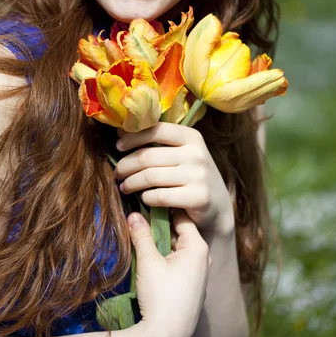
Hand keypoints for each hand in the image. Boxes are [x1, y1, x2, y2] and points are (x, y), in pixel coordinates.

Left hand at [114, 122, 233, 234]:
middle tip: (117, 173)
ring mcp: (199, 175)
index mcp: (192, 136)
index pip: (156, 130)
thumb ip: (159, 143)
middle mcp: (197, 153)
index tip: (118, 146)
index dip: (133, 137)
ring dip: (131, 183)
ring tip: (124, 186)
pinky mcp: (198, 197)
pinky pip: (160, 196)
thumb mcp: (183, 153)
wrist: (218, 206)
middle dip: (126, 165)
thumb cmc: (191, 176)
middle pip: (148, 156)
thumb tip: (121, 132)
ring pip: (151, 176)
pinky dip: (146, 197)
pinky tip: (143, 198)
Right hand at [127, 208, 210, 336]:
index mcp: (198, 247)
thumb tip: (133, 214)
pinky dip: (168, 255)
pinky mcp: (193, 285)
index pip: (181, 216)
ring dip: (163, 241)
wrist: (167, 335)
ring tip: (144, 233)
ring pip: (179, 247)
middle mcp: (204, 257)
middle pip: (180, 231)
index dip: (164, 207)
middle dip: (161, 224)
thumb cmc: (161, 297)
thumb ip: (141, 235)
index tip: (148, 198)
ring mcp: (200, 273)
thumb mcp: (148, 262)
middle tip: (141, 214)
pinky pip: (181, 261)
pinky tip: (153, 255)